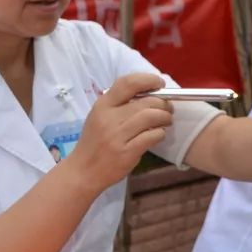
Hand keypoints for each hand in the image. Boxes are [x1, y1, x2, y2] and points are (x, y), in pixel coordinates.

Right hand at [68, 73, 172, 190]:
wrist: (83, 171)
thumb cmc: (94, 142)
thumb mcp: (99, 117)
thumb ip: (119, 104)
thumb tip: (150, 94)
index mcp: (103, 105)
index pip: (128, 83)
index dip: (148, 80)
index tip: (159, 84)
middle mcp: (109, 118)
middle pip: (146, 101)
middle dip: (163, 103)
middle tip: (168, 108)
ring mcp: (118, 136)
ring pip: (152, 117)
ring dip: (164, 117)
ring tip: (166, 121)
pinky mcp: (126, 152)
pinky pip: (152, 136)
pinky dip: (160, 133)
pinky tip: (158, 135)